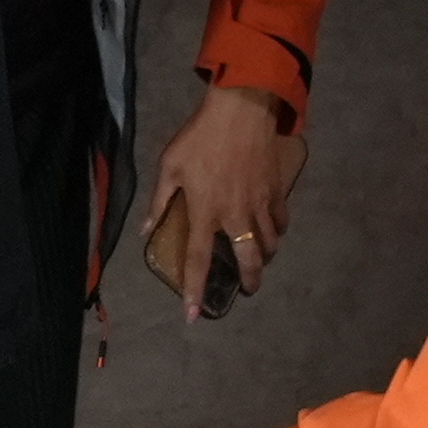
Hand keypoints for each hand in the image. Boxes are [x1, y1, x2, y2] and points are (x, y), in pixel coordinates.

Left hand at [145, 85, 307, 319]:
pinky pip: (281, 222)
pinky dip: (278, 232)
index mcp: (205, 212)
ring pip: (269, 245)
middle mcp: (236, 216)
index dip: (195, 290)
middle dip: (249, 282)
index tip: (193, 315)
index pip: (198, 260)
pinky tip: (272, 231)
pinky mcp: (277, 192)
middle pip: (248, 261)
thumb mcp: (170, 165)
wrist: (241, 112)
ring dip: (263, 257)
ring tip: (257, 260)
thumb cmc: (199, 138)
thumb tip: (146, 228)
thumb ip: (159, 200)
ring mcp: (261, 205)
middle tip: (247, 289)